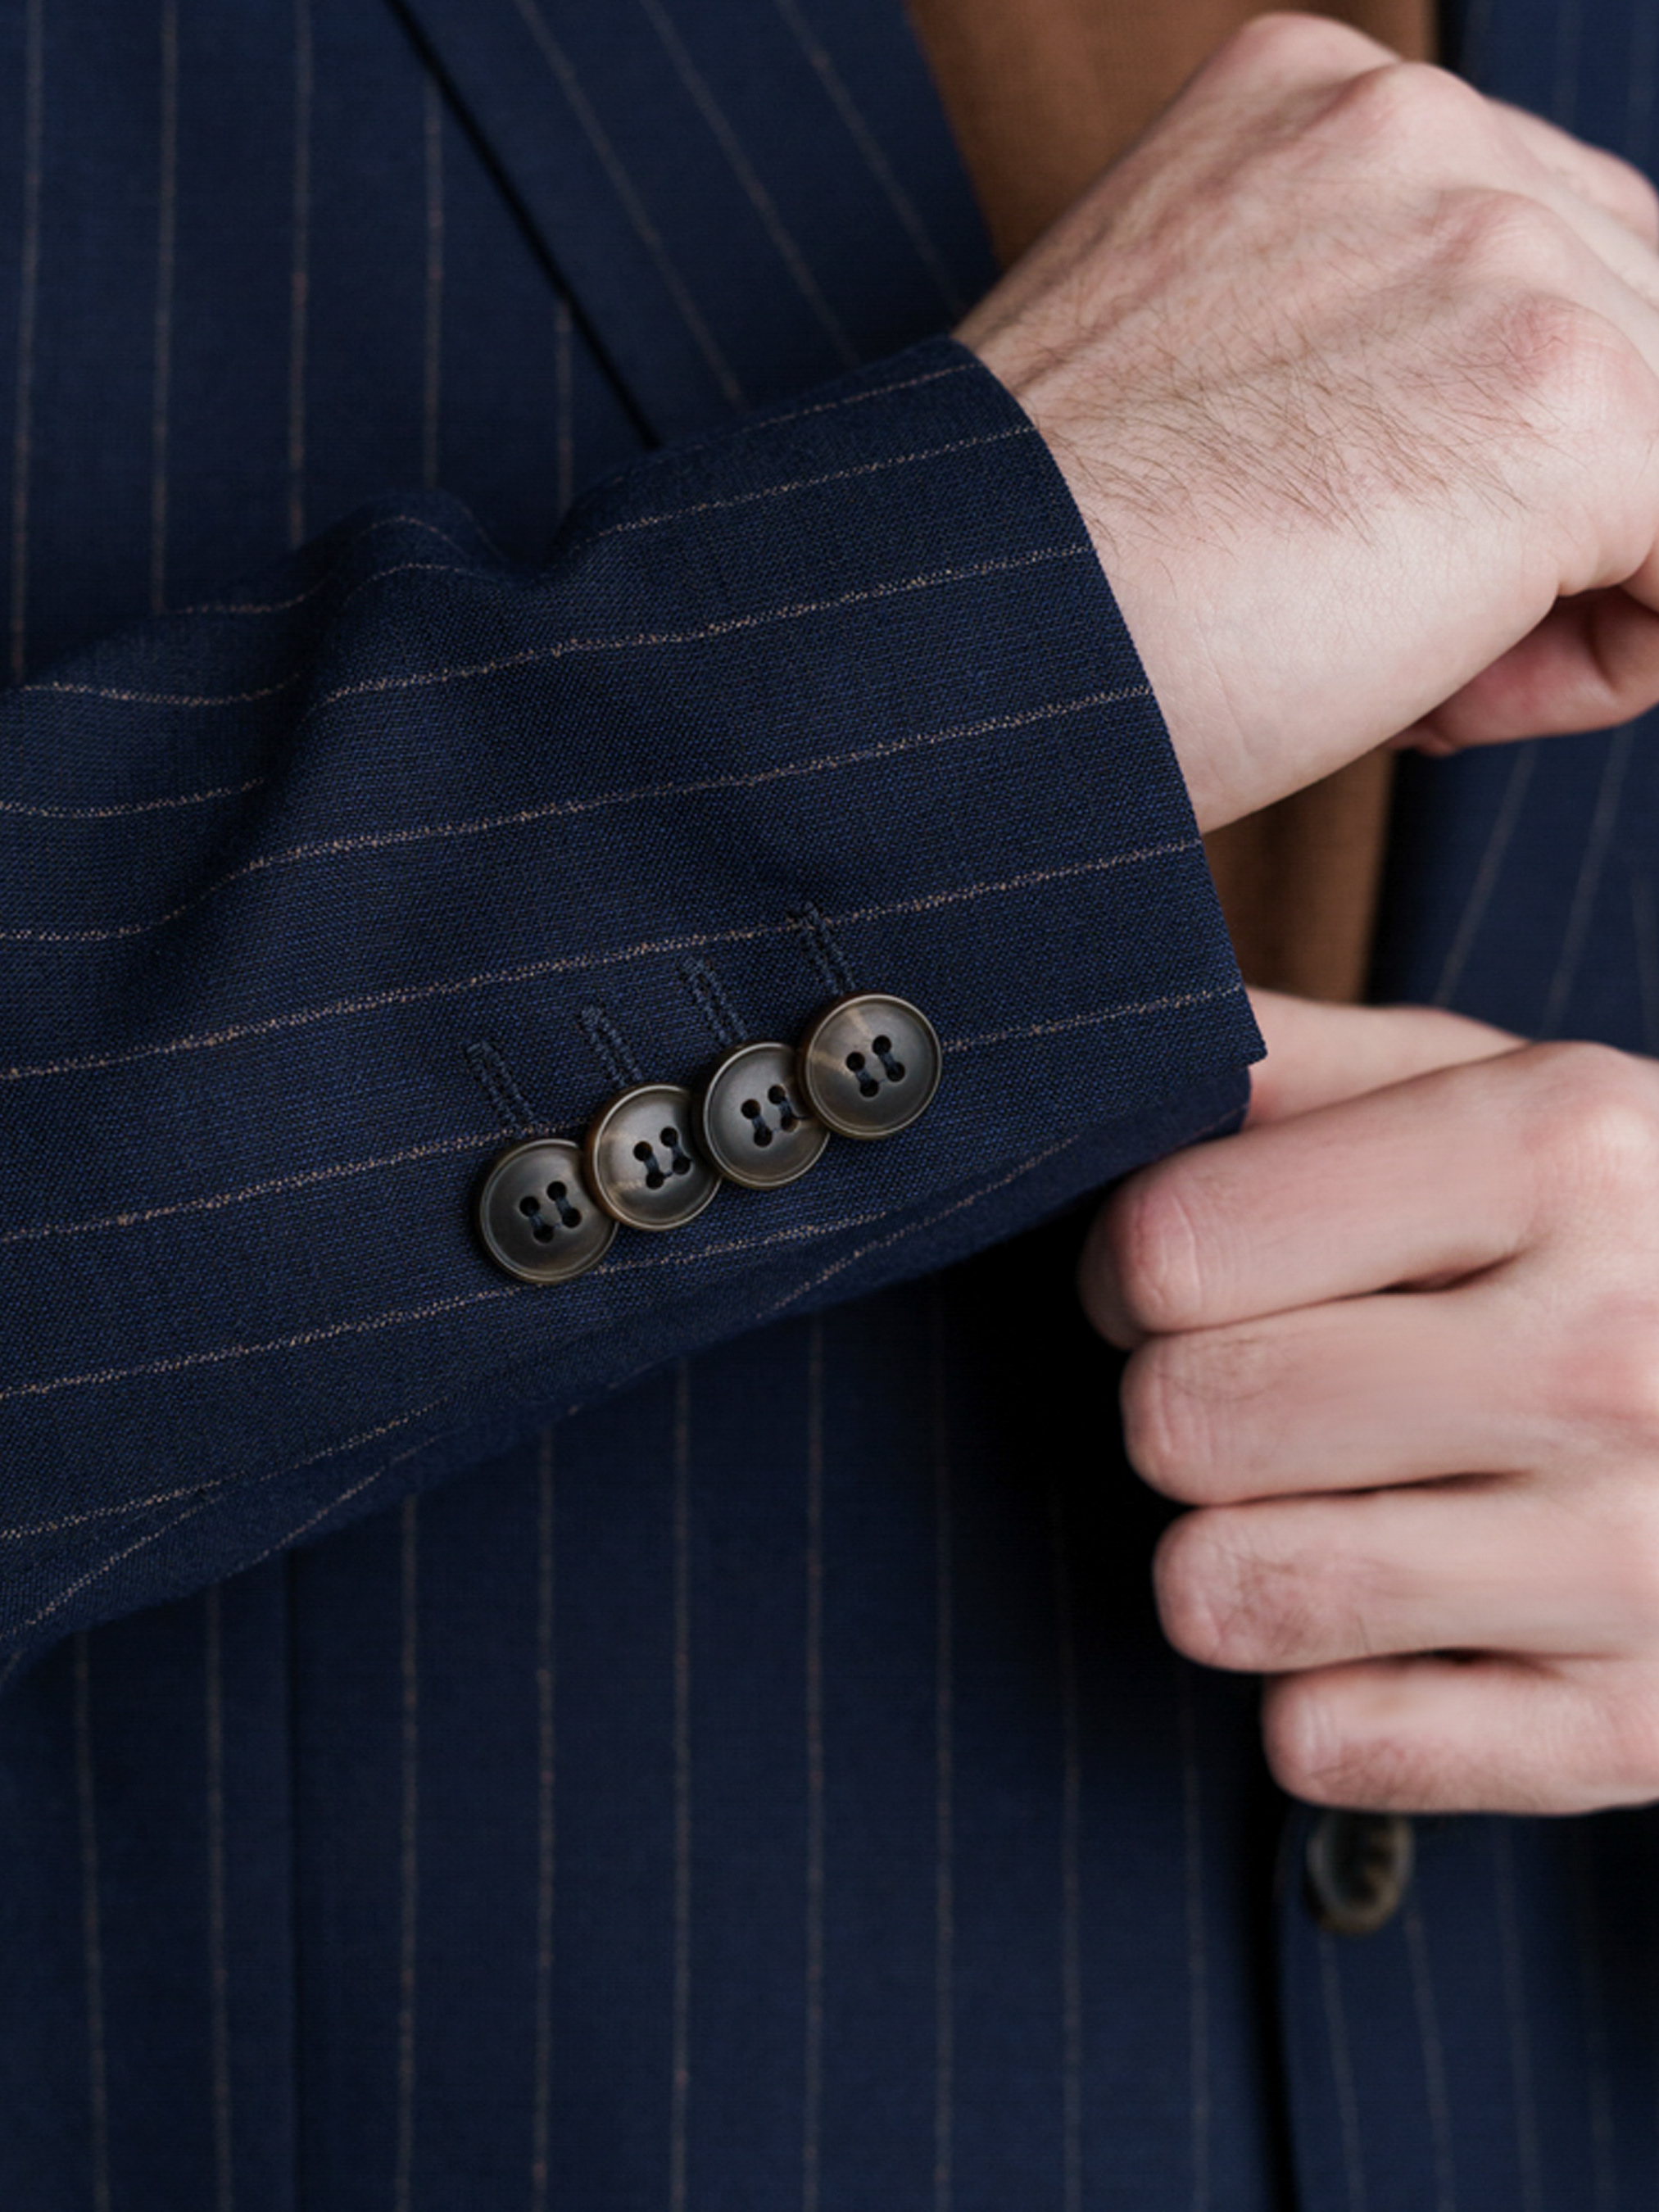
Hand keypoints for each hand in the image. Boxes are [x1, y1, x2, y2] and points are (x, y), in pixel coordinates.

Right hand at [957, 14, 1658, 830]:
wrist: (939, 659)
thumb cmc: (1038, 591)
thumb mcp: (1195, 391)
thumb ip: (1354, 347)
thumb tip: (1534, 472)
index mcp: (1308, 110)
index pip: (1537, 262)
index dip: (1487, 448)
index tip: (1372, 563)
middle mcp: (1410, 122)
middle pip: (1633, 330)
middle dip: (1555, 514)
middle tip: (1381, 639)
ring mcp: (1491, 240)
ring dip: (1575, 588)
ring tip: (1392, 668)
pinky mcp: (1559, 393)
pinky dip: (1608, 659)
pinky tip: (1441, 697)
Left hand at [1079, 990, 1658, 1814]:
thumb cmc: (1602, 1232)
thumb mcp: (1486, 1092)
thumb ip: (1286, 1066)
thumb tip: (1114, 1056)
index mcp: (1559, 1150)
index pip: (1169, 1250)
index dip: (1129, 1270)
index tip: (1181, 1279)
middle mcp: (1613, 1354)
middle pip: (1185, 1420)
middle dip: (1177, 1408)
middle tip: (1256, 1391)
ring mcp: (1638, 1557)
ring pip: (1229, 1590)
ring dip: (1223, 1555)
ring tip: (1314, 1500)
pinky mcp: (1634, 1726)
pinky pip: (1326, 1744)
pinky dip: (1318, 1694)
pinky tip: (1395, 1622)